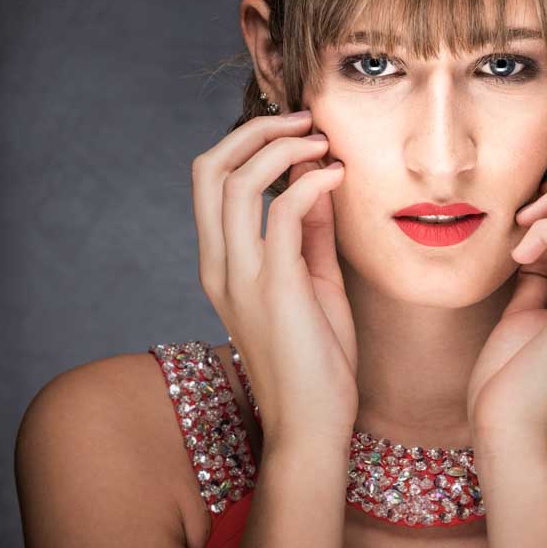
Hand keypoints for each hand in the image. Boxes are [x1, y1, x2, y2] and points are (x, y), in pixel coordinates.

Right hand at [191, 110, 357, 445]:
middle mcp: (219, 265)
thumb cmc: (316, 364)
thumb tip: (316, 182)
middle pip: (209, 168)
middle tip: (305, 120)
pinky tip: (337, 178)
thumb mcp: (312, 285)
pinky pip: (282, 212)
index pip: (210, 180)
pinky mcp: (273, 287)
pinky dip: (310, 181)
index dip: (247, 142)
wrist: (312, 427)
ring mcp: (240, 277)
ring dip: (283, 147)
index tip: (296, 131)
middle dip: (255, 130)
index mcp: (221, 264)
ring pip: (236, 181)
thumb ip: (309, 234)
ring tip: (323, 141)